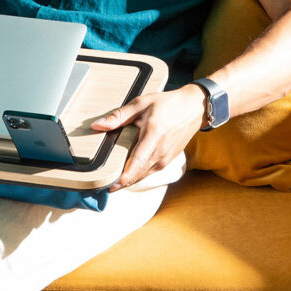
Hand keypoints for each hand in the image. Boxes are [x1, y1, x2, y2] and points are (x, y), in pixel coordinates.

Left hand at [91, 84, 206, 190]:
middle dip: (120, 182)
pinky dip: (137, 175)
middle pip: (137, 174)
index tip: (109, 186)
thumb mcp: (141, 104)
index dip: (123, 178)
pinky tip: (126, 173)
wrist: (193, 109)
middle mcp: (161, 152)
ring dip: (128, 180)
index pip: (137, 163)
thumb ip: (119, 116)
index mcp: (153, 135)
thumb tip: (97, 125)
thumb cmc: (167, 104)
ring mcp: (166, 158)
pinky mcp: (167, 161)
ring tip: (110, 181)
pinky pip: (149, 172)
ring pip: (143, 175)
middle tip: (102, 185)